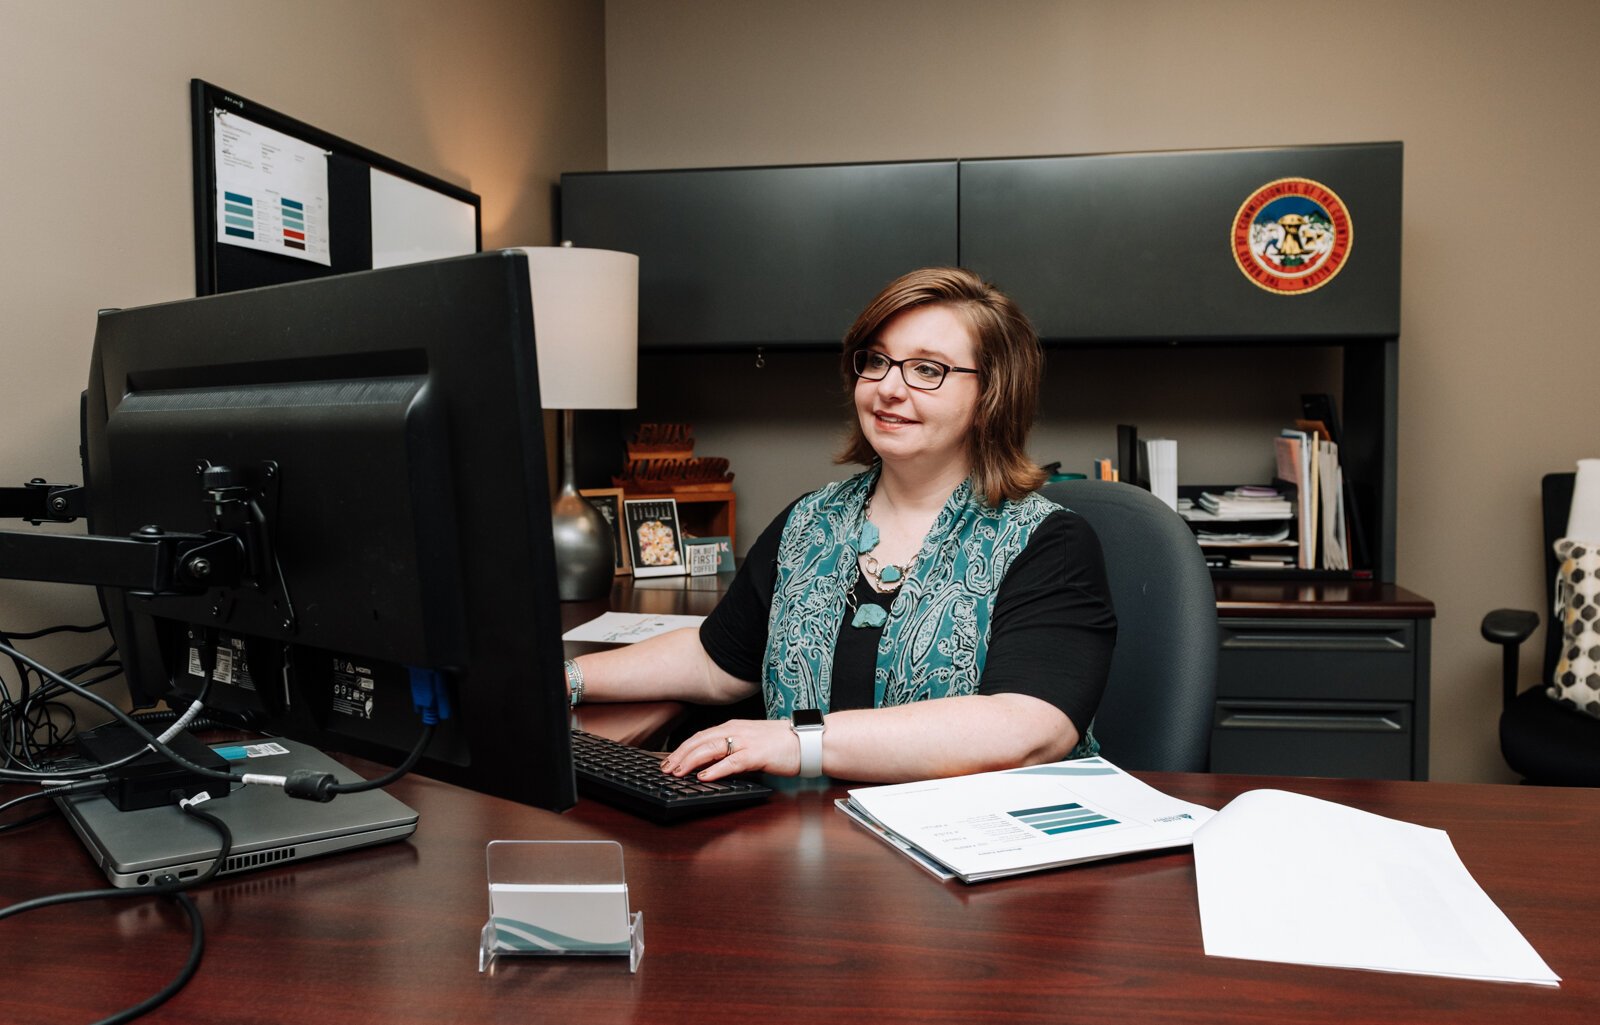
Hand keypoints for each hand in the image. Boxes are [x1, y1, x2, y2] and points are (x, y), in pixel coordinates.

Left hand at [659, 718, 800, 781]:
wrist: (808, 741)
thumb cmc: (783, 743)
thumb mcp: (752, 742)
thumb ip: (733, 749)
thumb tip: (714, 764)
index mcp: (734, 726)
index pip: (701, 736)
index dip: (682, 748)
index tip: (669, 759)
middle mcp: (736, 731)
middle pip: (700, 741)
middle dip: (679, 754)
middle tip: (665, 768)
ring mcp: (746, 742)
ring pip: (710, 749)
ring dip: (690, 761)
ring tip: (677, 771)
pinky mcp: (756, 754)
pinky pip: (730, 762)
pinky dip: (715, 770)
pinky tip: (703, 777)